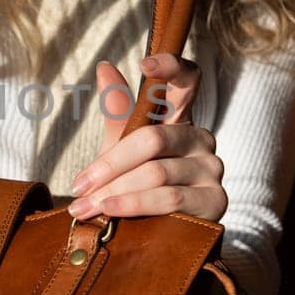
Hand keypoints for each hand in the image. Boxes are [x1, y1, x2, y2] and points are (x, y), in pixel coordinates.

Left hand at [66, 54, 226, 223]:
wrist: (155, 231)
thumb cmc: (134, 181)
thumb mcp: (121, 146)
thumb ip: (117, 110)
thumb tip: (104, 66)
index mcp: (180, 118)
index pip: (187, 80)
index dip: (171, 67)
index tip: (145, 63)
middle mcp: (202, 138)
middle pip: (152, 138)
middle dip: (109, 165)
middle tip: (79, 185)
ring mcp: (212, 168)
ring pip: (156, 173)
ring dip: (114, 191)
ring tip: (85, 206)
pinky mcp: (216, 200)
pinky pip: (170, 198)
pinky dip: (134, 204)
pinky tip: (111, 211)